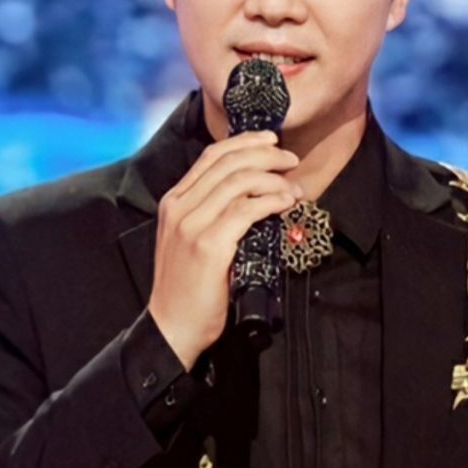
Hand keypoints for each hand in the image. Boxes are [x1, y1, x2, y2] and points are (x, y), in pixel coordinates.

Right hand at [148, 130, 301, 369]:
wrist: (172, 326)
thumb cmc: (189, 287)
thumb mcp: (191, 239)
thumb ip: (211, 212)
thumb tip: (252, 191)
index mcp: (174, 201)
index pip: (211, 156)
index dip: (245, 142)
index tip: (272, 142)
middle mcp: (179, 207)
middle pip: (228, 162)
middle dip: (265, 154)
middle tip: (290, 160)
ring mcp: (192, 225)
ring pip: (239, 181)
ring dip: (274, 179)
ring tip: (294, 188)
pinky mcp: (208, 245)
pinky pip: (247, 210)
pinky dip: (271, 201)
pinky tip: (285, 203)